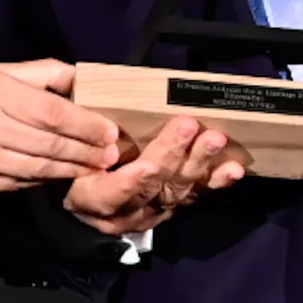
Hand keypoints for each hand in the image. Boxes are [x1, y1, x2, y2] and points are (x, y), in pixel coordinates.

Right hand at [0, 60, 119, 197]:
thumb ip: (36, 74)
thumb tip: (80, 77)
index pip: (52, 114)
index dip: (86, 125)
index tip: (110, 132)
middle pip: (48, 146)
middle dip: (86, 153)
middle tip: (111, 156)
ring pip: (35, 171)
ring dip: (69, 172)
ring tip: (93, 170)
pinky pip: (13, 186)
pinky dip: (38, 181)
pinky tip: (55, 177)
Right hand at [63, 116, 249, 236]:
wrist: (88, 198)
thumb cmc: (77, 163)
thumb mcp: (69, 151)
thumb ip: (81, 131)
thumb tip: (85, 90)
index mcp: (90, 199)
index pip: (109, 194)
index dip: (130, 183)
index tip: (147, 166)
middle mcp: (123, 212)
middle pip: (150, 187)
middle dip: (171, 156)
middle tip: (187, 127)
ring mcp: (152, 211)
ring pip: (177, 190)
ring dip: (199, 164)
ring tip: (215, 140)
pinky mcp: (174, 207)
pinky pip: (197, 195)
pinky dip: (216, 181)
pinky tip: (233, 169)